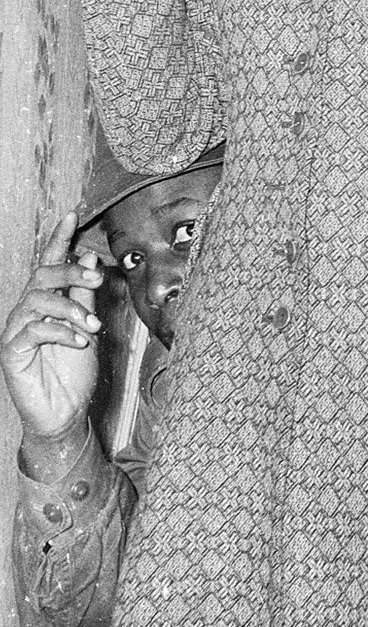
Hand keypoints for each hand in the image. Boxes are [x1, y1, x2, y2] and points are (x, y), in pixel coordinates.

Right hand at [1, 214, 102, 453]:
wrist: (67, 411)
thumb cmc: (76, 370)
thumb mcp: (88, 325)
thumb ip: (85, 294)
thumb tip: (88, 256)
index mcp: (48, 301)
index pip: (50, 262)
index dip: (59, 238)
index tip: (72, 214)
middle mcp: (28, 310)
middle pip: (42, 275)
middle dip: (70, 272)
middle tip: (97, 279)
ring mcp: (17, 329)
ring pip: (37, 300)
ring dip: (70, 308)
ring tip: (93, 326)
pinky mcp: (12, 351)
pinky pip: (33, 330)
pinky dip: (61, 331)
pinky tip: (80, 341)